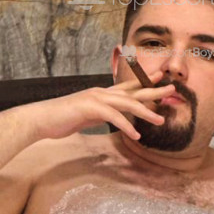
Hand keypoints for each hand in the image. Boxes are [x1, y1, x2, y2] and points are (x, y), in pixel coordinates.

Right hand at [29, 69, 174, 140]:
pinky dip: (126, 125)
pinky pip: (113, 116)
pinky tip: (136, 135)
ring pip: (126, 103)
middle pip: (132, 91)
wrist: (41, 119)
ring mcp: (95, 98)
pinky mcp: (89, 108)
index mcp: (101, 94)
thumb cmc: (62, 119)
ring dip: (145, 111)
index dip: (144, 82)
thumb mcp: (87, 116)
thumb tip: (115, 118)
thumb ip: (101, 114)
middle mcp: (101, 92)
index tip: (161, 78)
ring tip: (160, 120)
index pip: (127, 86)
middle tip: (172, 89)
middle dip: (153, 90)